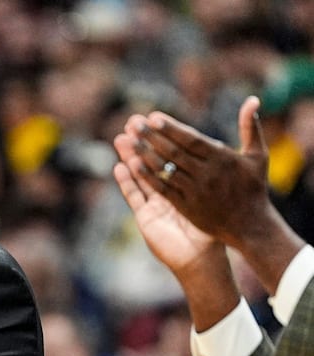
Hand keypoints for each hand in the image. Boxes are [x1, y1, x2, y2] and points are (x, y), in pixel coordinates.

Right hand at [113, 117, 242, 330]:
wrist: (202, 260)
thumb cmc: (212, 231)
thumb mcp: (219, 198)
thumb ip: (216, 173)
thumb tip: (221, 145)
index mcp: (185, 184)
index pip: (172, 153)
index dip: (162, 136)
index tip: (153, 118)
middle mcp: (168, 191)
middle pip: (152, 161)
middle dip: (142, 141)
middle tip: (131, 122)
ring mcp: (154, 203)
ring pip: (140, 175)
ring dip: (129, 157)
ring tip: (120, 139)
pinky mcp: (145, 217)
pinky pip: (134, 196)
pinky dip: (127, 182)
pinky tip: (118, 167)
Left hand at [117, 97, 304, 291]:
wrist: (250, 225)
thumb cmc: (254, 188)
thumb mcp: (258, 156)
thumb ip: (251, 127)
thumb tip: (252, 100)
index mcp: (223, 159)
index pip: (191, 140)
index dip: (171, 128)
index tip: (153, 117)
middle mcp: (207, 174)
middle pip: (174, 152)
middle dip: (152, 137)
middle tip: (133, 123)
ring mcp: (195, 191)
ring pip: (166, 169)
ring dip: (145, 154)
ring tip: (127, 140)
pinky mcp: (187, 207)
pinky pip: (163, 189)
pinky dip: (148, 177)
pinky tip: (132, 166)